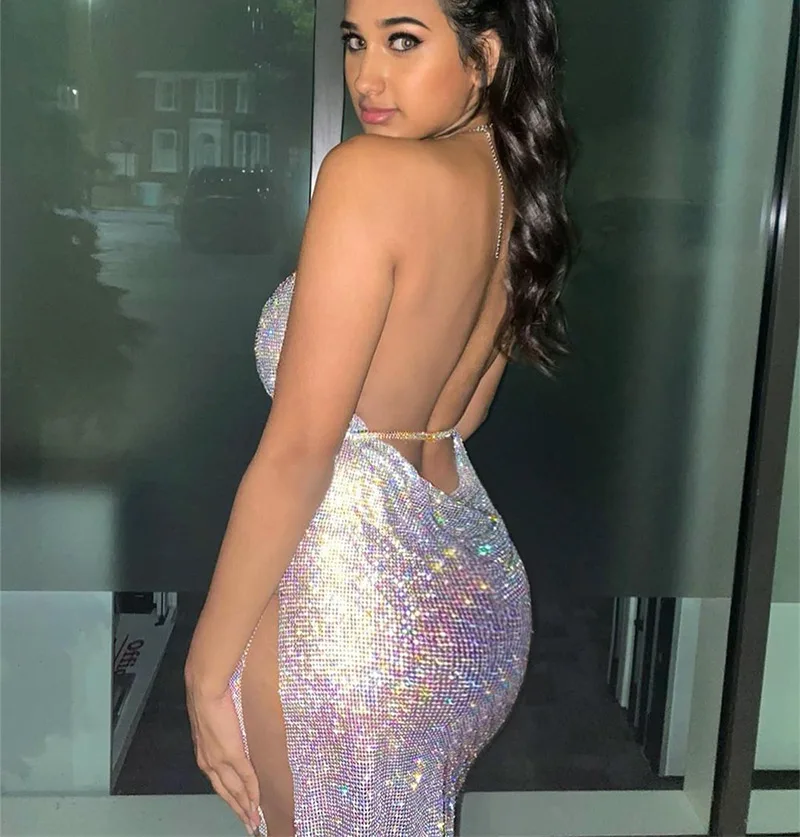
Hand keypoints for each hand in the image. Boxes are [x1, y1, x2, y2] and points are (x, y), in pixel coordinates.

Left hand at [185, 679, 261, 833]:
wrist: (205, 690)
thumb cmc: (209, 697)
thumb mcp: (211, 721)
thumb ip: (220, 733)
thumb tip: (230, 734)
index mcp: (204, 755)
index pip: (218, 782)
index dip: (229, 797)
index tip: (239, 808)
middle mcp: (209, 762)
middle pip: (226, 792)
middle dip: (238, 809)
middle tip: (250, 824)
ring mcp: (220, 760)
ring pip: (234, 790)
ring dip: (245, 805)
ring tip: (255, 818)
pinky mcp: (231, 753)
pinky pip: (245, 776)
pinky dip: (252, 790)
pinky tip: (258, 799)